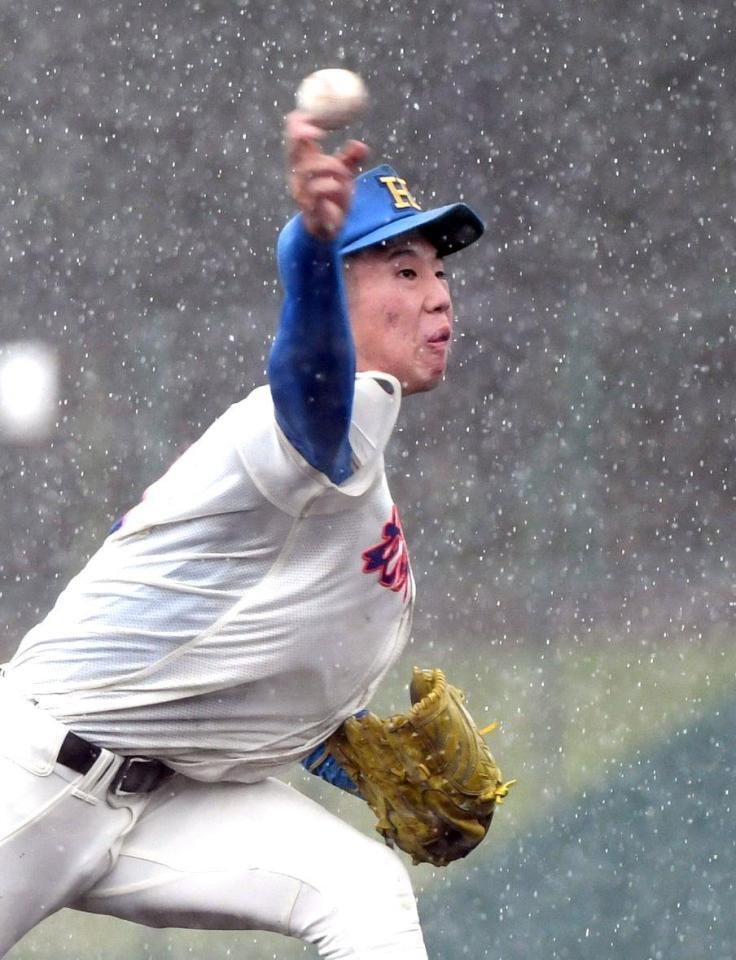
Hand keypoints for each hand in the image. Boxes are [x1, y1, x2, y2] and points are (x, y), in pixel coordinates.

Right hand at [285, 110, 368, 241]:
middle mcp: (298, 175)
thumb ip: (351, 159)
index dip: (297, 124)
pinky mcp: (310, 207)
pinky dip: (331, 186)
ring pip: (309, 170)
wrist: (330, 229)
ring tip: (345, 174)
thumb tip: (360, 145)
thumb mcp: (344, 175)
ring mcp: (302, 191)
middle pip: (293, 150)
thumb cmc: (333, 199)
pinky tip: (340, 188)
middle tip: (317, 131)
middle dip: (300, 137)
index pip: (294, 138)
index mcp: (304, 163)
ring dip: (331, 167)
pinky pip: (317, 191)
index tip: (309, 114)